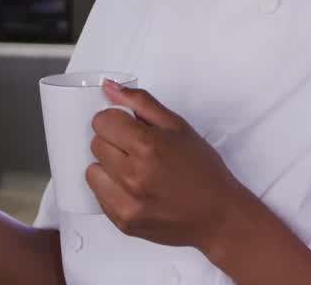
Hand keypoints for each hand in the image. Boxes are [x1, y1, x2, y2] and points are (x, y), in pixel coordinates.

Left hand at [87, 80, 252, 254]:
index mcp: (148, 146)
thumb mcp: (178, 126)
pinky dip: (112, 189)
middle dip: (114, 142)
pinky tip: (135, 188)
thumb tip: (109, 87)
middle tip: (138, 150)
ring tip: (135, 170)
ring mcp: (127, 202)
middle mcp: (133, 176)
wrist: (218, 215)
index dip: (116, 121)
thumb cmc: (202, 170)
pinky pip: (99, 196)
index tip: (129, 127)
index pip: (102, 121)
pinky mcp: (123, 222)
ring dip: (108, 167)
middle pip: (96, 144)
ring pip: (92, 171)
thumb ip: (140, 102)